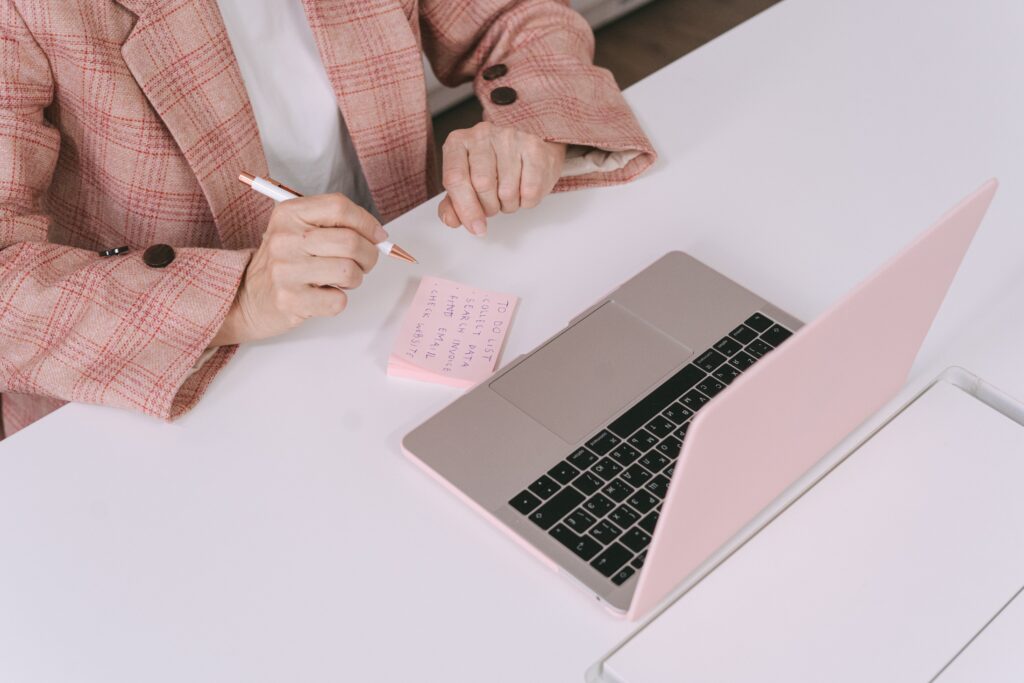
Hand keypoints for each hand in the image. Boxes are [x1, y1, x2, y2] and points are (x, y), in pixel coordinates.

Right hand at [211, 194, 384, 346]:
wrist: (248, 297)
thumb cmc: (285, 262)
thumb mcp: (299, 230)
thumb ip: (335, 225)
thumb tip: (379, 236)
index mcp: (289, 214)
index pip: (340, 207)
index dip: (367, 223)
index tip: (378, 236)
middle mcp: (284, 239)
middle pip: (350, 241)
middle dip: (369, 255)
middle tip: (364, 262)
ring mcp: (285, 270)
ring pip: (349, 272)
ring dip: (354, 279)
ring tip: (340, 279)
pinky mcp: (290, 300)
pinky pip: (338, 300)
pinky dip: (339, 300)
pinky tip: (323, 295)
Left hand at [438, 122, 566, 234]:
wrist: (529, 154)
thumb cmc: (494, 169)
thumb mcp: (467, 184)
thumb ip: (454, 204)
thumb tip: (451, 220)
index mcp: (458, 143)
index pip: (455, 178)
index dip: (465, 208)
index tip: (475, 227)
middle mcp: (482, 134)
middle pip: (482, 185)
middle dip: (489, 207)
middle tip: (493, 205)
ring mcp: (509, 138)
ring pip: (507, 191)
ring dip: (508, 205)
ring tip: (508, 195)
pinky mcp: (534, 147)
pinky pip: (529, 190)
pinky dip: (526, 201)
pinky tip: (523, 189)